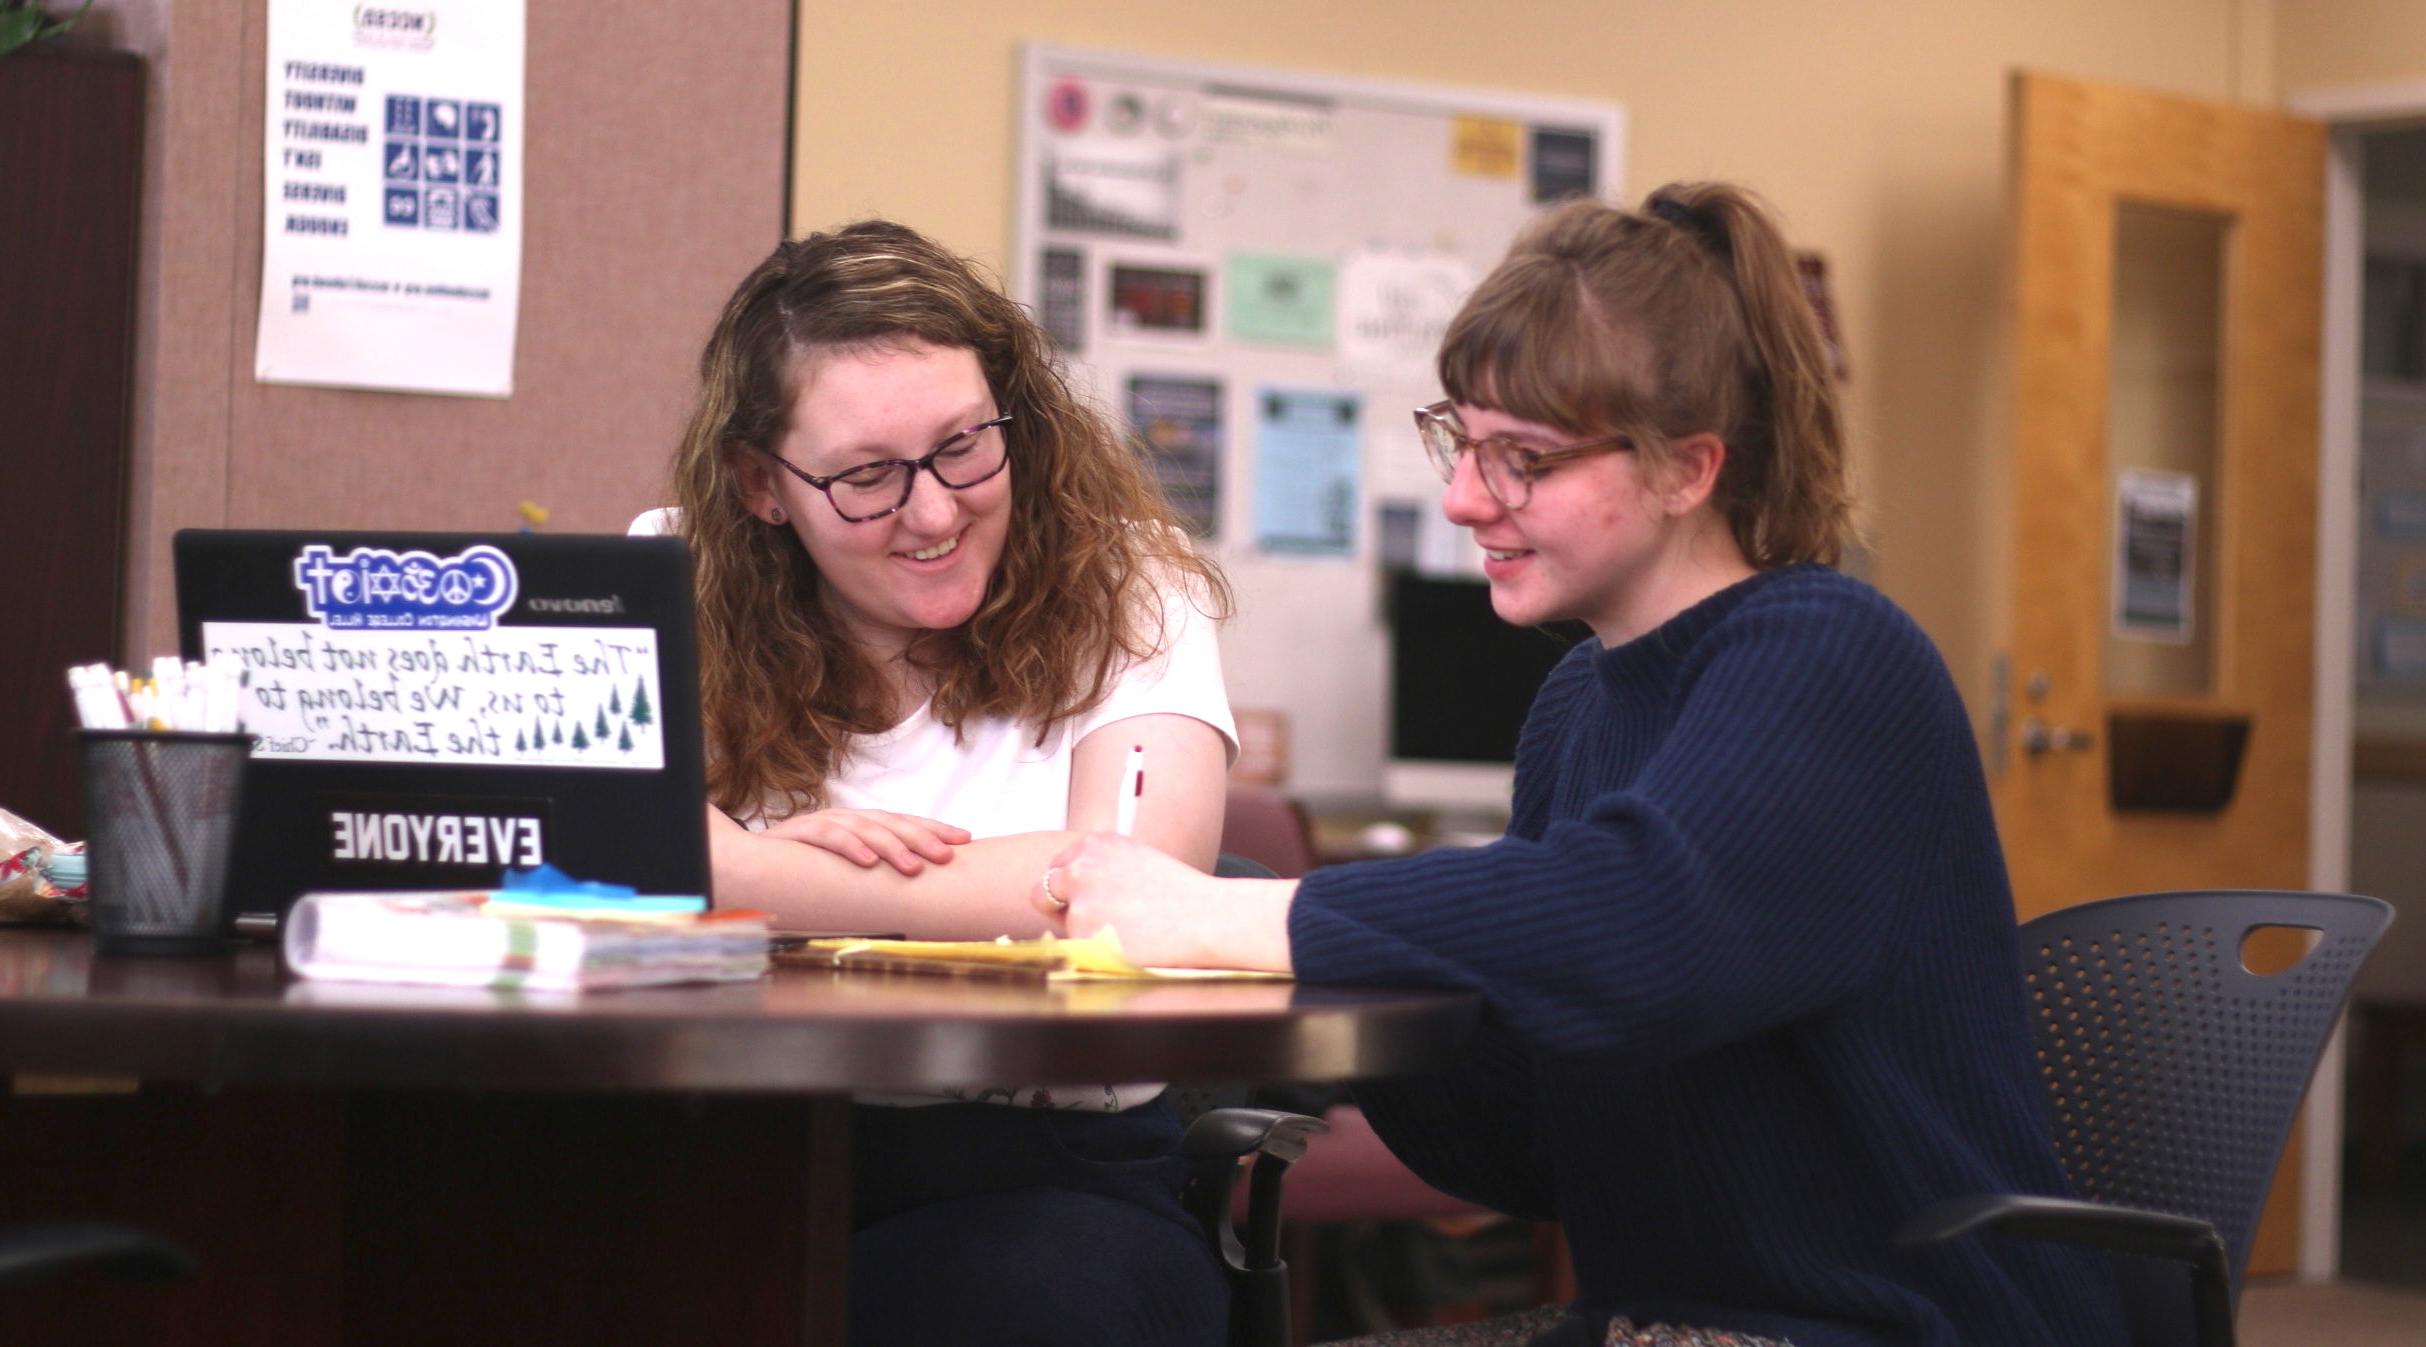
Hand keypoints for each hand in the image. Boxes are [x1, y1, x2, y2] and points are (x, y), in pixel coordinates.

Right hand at [759, 809, 970, 874]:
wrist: (753, 861)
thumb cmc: (809, 869)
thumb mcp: (850, 867)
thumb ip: (880, 867)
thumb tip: (922, 879)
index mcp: (862, 824)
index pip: (904, 821)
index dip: (934, 829)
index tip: (964, 840)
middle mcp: (847, 818)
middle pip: (890, 822)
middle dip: (921, 838)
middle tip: (946, 857)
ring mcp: (823, 822)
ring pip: (863, 828)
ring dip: (890, 847)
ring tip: (912, 867)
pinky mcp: (799, 833)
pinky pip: (827, 836)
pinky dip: (849, 848)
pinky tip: (867, 862)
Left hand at [1038, 832, 1293, 972]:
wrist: (1209, 918)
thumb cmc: (1181, 895)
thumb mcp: (1136, 861)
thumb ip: (1101, 868)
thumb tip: (1065, 889)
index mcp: (1095, 843)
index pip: (1056, 869)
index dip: (1069, 890)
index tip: (1089, 901)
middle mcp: (1081, 867)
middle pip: (1042, 894)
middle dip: (1060, 910)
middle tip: (1092, 923)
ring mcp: (1080, 902)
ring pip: (1065, 927)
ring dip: (1086, 934)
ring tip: (1130, 932)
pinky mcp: (1085, 936)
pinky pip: (1079, 950)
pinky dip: (1097, 953)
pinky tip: (1130, 945)